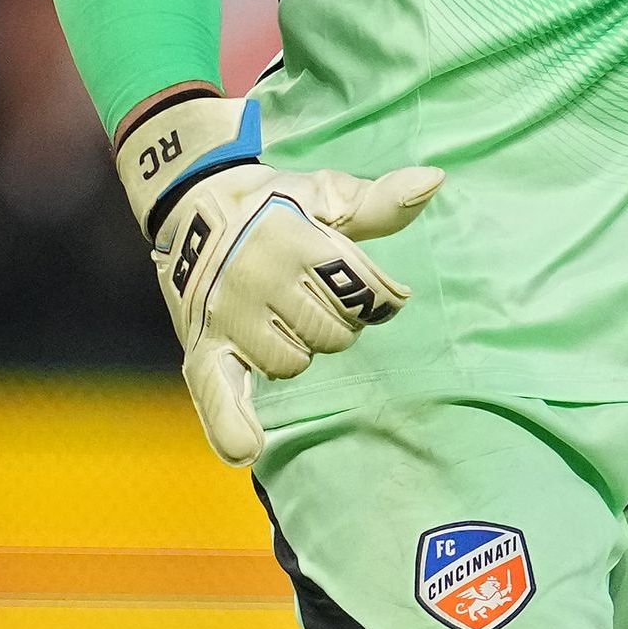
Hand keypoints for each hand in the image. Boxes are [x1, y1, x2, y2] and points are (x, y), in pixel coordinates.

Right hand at [116, 88, 440, 464]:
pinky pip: (218, 393)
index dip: (379, 294)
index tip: (370, 287)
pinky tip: (246, 448)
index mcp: (294, 241)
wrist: (193, 205)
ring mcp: (226, 317)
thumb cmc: (275, 203)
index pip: (364, 292)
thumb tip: (434, 180)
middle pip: (333, 333)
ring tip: (284, 318)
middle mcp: (258, 280)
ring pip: (294, 363)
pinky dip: (230, 423)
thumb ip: (382, 200)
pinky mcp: (200, 348)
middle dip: (337, 318)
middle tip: (313, 294)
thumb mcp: (328, 194)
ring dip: (300, 349)